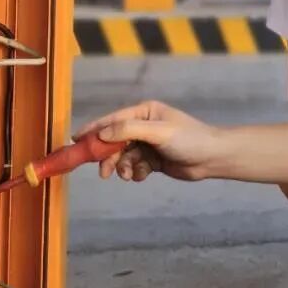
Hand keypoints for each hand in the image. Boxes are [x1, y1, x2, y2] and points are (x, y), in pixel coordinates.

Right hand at [72, 101, 222, 181]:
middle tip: (104, 172)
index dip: (94, 130)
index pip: (113, 120)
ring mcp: (148, 144)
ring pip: (123, 157)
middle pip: (114, 141)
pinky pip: (134, 167)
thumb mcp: (158, 131)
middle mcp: (144, 126)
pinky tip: (144, 175)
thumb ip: (128, 130)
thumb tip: (102, 133)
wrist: (211, 158)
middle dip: (109, 157)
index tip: (76, 141)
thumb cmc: (188, 139)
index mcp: (145, 112)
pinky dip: (136, 173)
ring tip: (130, 175)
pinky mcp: (152, 160)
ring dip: (123, 168)